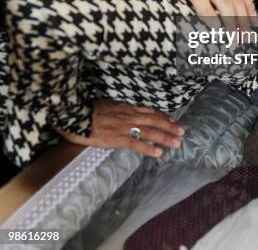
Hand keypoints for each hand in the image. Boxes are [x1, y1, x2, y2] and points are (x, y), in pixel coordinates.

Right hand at [56, 100, 184, 157]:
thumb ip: (116, 109)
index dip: (161, 116)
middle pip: (154, 120)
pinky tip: (159, 153)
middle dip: (169, 126)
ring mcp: (124, 127)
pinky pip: (136, 143)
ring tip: (177, 143)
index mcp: (125, 106)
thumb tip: (121, 113)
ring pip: (149, 132)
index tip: (172, 120)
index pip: (148, 111)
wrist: (75, 114)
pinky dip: (148, 148)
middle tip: (182, 132)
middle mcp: (128, 115)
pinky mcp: (117, 138)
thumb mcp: (105, 104)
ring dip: (165, 137)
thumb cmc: (86, 110)